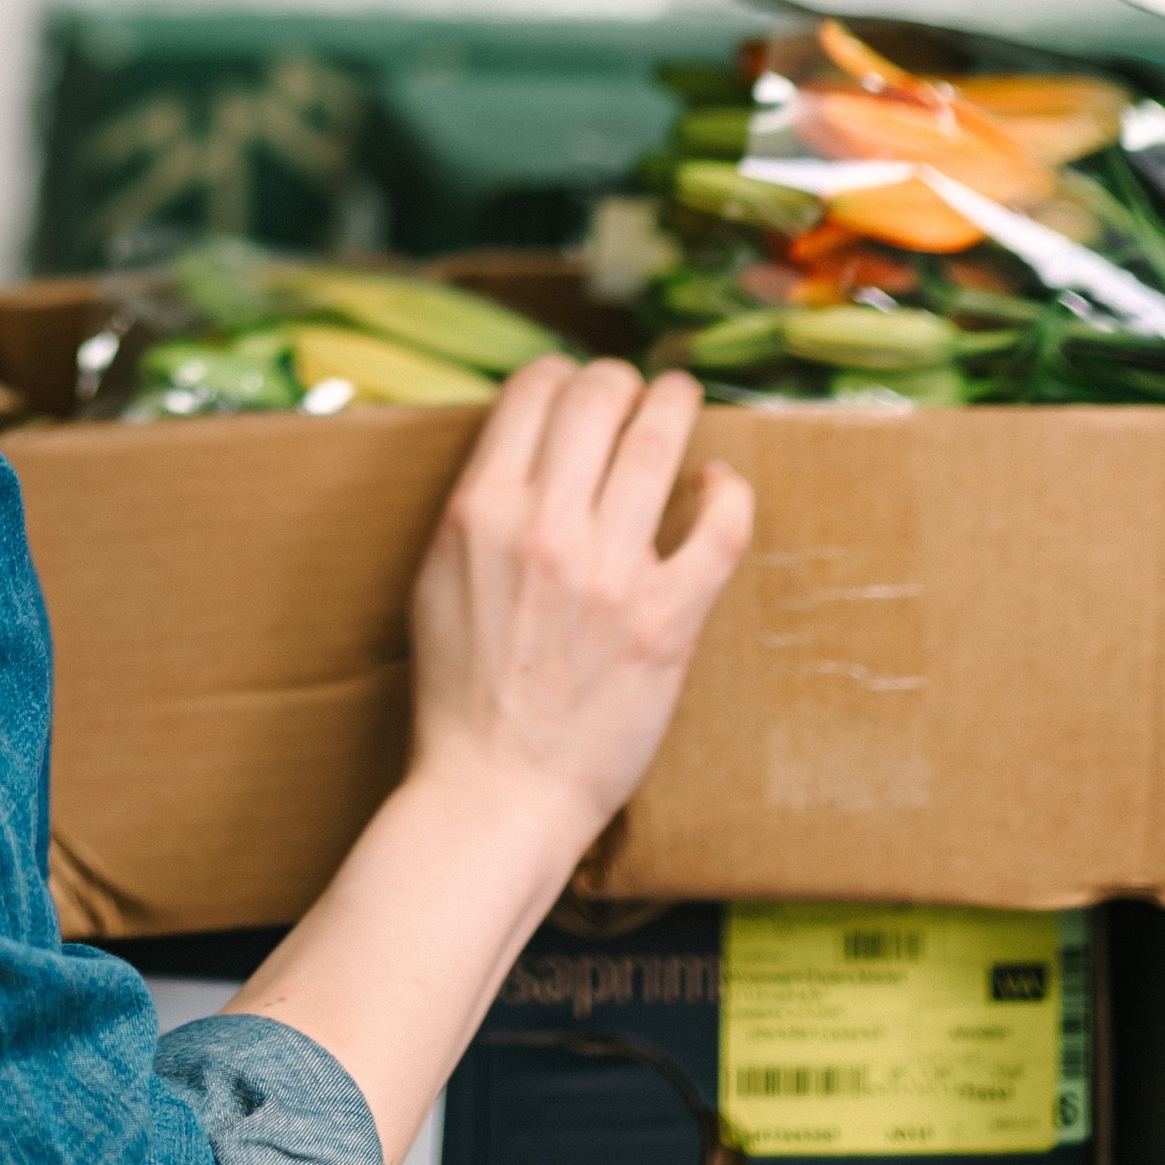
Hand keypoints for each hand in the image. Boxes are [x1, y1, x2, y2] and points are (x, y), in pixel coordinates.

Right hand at [408, 355, 753, 855]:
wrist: (495, 790)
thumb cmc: (460, 695)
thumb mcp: (438, 579)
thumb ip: (477, 511)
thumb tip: (522, 454)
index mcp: (479, 511)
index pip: (531, 393)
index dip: (559, 374)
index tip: (574, 384)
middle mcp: (545, 528)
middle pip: (596, 401)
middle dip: (617, 380)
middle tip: (631, 387)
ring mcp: (610, 573)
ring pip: (656, 445)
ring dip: (673, 406)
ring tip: (680, 396)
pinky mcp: (667, 621)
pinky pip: (719, 529)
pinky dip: (726, 491)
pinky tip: (717, 483)